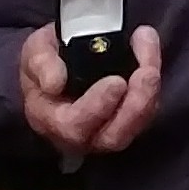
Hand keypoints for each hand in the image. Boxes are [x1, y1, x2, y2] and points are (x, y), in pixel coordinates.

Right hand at [17, 23, 163, 156]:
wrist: (60, 65)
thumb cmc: (46, 62)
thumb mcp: (34, 52)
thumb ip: (41, 63)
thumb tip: (55, 83)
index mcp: (52, 121)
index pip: (75, 126)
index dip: (97, 107)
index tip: (116, 81)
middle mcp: (83, 135)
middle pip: (113, 137)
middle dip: (136, 106)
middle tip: (147, 73)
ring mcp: (109, 130)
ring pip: (136, 126)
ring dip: (150, 95)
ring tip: (151, 63)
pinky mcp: (130, 119)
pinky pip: (147, 112)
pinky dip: (153, 87)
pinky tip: (151, 55)